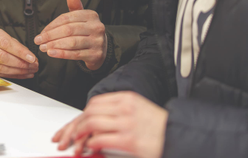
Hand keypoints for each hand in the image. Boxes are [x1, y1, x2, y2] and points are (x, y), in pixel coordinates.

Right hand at [0, 26, 38, 78]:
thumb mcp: (4, 35)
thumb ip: (16, 45)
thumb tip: (30, 58)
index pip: (6, 43)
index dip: (20, 52)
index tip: (32, 58)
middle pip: (2, 57)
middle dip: (20, 63)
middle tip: (33, 66)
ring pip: (1, 68)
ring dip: (18, 71)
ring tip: (30, 71)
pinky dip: (13, 75)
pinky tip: (23, 74)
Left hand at [34, 0, 106, 69]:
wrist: (102, 49)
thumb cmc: (86, 30)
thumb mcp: (81, 16)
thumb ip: (74, 4)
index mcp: (91, 15)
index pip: (66, 18)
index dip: (51, 26)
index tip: (41, 33)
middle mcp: (96, 27)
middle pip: (68, 30)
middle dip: (50, 36)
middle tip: (38, 41)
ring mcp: (97, 41)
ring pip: (71, 43)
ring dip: (54, 45)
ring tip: (43, 48)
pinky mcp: (96, 54)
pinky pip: (75, 54)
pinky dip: (62, 54)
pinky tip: (51, 53)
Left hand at [53, 91, 167, 157]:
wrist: (180, 135)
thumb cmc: (159, 127)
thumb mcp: (138, 110)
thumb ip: (117, 113)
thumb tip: (96, 123)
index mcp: (126, 98)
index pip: (94, 103)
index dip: (80, 115)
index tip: (73, 126)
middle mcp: (125, 107)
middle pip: (89, 111)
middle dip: (75, 126)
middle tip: (67, 138)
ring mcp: (127, 123)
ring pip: (92, 123)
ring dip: (80, 135)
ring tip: (76, 144)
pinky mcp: (129, 139)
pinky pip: (101, 138)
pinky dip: (91, 143)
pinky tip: (89, 148)